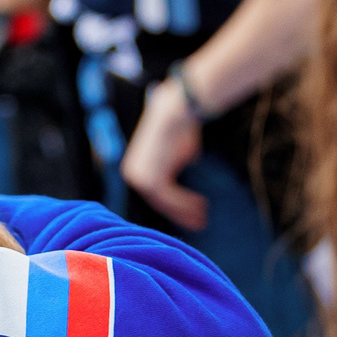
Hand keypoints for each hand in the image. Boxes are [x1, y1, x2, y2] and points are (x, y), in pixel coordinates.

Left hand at [121, 76, 208, 230]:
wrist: (175, 113)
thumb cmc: (178, 126)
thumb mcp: (173, 152)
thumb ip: (172, 169)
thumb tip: (180, 177)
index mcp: (134, 168)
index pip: (155, 193)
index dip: (174, 205)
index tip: (191, 213)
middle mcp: (133, 175)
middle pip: (159, 202)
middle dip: (180, 214)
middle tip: (199, 223)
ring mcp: (140, 178)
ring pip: (166, 203)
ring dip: (186, 212)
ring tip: (203, 219)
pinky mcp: (152, 180)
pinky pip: (171, 199)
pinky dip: (187, 205)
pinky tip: (202, 207)